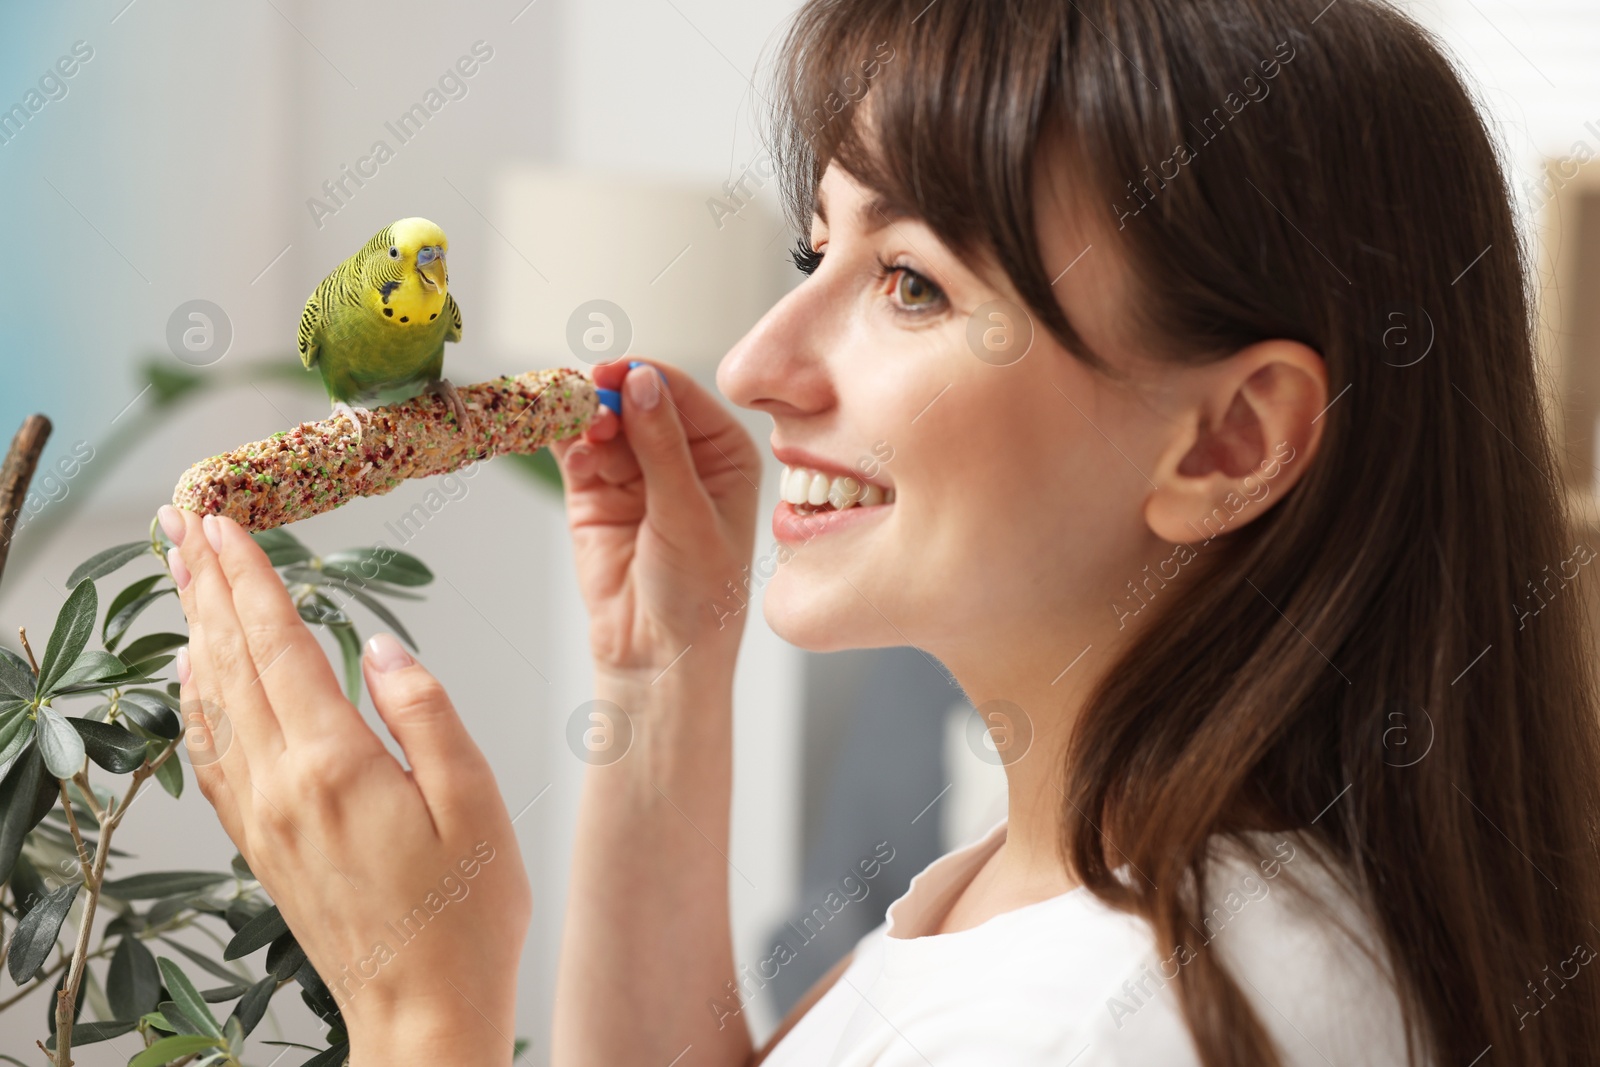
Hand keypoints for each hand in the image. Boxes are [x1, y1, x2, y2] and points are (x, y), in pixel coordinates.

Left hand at [157, 506, 533, 1066]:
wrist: (424, 1010)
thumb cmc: (467, 913)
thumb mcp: (476, 803)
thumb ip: (427, 716)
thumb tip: (382, 647)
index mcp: (336, 765)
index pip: (281, 646)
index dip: (250, 578)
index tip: (224, 522)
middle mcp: (283, 784)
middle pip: (231, 661)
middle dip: (205, 582)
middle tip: (180, 520)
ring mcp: (263, 815)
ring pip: (212, 701)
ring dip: (193, 628)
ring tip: (180, 573)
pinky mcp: (262, 841)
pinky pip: (211, 753)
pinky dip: (194, 699)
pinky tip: (193, 673)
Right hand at [550, 360, 760, 681]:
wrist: (658, 654)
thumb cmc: (699, 594)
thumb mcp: (688, 514)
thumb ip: (662, 446)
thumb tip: (642, 381)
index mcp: (724, 451)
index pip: (681, 394)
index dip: (646, 377)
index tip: (614, 373)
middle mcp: (680, 452)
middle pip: (636, 400)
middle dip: (610, 397)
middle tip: (591, 403)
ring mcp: (634, 470)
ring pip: (601, 421)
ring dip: (586, 420)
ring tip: (584, 437)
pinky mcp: (594, 490)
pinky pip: (576, 450)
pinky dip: (567, 443)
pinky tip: (571, 451)